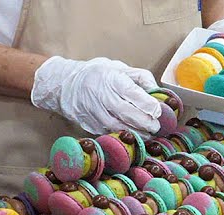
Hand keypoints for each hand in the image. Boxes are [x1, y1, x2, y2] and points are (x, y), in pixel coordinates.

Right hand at [31, 56, 161, 135]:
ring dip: (135, 134)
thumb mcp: (118, 68)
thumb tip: (158, 92)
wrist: (65, 84)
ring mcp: (93, 111)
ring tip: (147, 136)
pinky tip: (132, 137)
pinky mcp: (89, 124)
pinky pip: (108, 132)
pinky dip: (122, 136)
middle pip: (126, 113)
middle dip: (145, 123)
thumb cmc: (98, 75)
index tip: (157, 111)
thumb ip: (140, 77)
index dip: (147, 104)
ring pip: (117, 127)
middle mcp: (101, 95)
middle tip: (156, 127)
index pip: (132, 93)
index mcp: (110, 78)